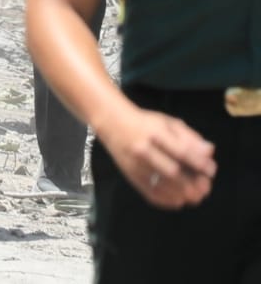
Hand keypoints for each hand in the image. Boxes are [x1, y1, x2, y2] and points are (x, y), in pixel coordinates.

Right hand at [96, 103, 216, 209]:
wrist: (112, 123)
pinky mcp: (130, 175)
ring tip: (195, 195)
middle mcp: (144, 149)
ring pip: (163, 185)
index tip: (211, 170)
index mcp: (156, 132)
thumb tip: (209, 152)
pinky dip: (167, 200)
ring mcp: (135, 164)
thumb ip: (190, 137)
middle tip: (204, 186)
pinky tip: (178, 200)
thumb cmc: (145, 122)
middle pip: (173, 172)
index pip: (181, 151)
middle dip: (193, 183)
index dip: (200, 163)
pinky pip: (150, 193)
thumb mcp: (168, 122)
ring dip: (183, 194)